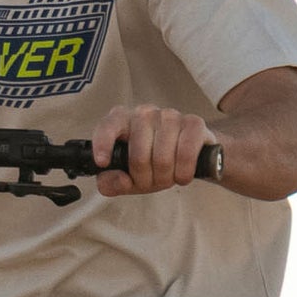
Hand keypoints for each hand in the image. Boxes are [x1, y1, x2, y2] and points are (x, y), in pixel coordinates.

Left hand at [89, 104, 215, 197]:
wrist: (187, 157)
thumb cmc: (151, 164)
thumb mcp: (126, 178)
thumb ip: (111, 183)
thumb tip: (120, 180)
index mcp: (122, 121)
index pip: (108, 126)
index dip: (103, 144)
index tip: (103, 162)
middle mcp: (144, 113)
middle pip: (138, 156)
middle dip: (144, 179)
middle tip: (151, 182)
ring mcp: (169, 115)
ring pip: (162, 157)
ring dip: (165, 178)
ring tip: (167, 177)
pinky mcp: (193, 122)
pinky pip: (186, 153)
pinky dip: (183, 172)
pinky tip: (182, 175)